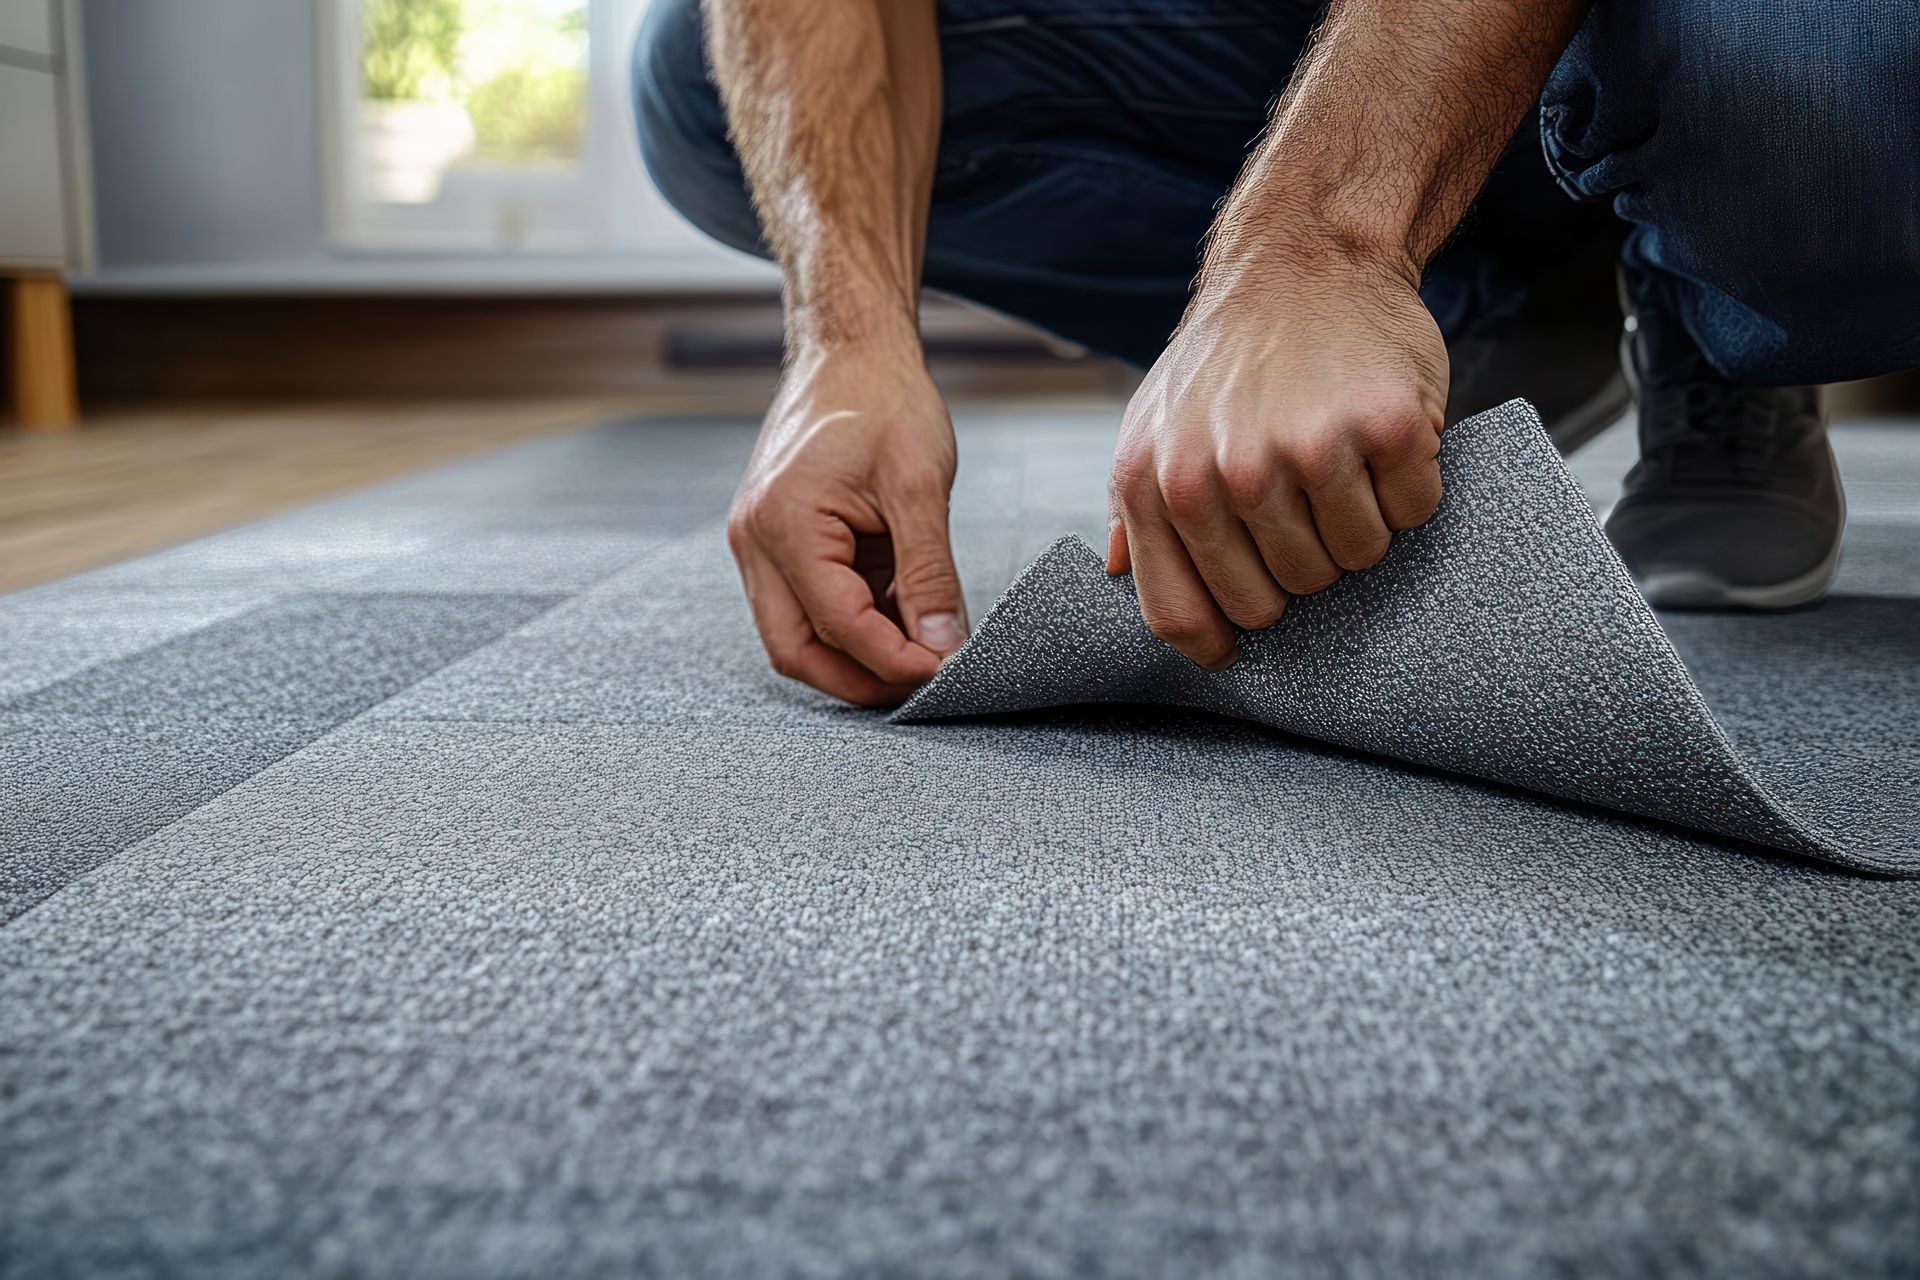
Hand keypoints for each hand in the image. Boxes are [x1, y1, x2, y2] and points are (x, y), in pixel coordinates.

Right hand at [728, 341, 967, 705]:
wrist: (849, 351)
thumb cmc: (883, 401)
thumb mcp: (920, 486)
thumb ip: (930, 575)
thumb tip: (945, 646)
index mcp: (785, 524)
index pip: (839, 625)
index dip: (895, 661)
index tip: (947, 671)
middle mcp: (755, 541)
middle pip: (796, 651)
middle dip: (861, 679)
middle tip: (926, 683)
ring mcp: (757, 545)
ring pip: (796, 636)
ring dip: (856, 652)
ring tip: (919, 646)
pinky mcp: (774, 544)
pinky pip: (805, 606)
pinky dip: (851, 623)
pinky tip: (899, 614)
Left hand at [1107, 253, 1447, 668]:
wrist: (1303, 257)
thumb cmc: (1227, 354)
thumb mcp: (1152, 422)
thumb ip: (1131, 506)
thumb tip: (1114, 575)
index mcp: (1157, 483)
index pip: (1183, 613)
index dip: (1220, 643)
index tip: (1246, 646)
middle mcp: (1225, 473)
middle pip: (1282, 598)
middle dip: (1302, 570)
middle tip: (1306, 508)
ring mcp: (1306, 450)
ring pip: (1354, 562)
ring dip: (1361, 530)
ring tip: (1343, 469)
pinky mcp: (1384, 426)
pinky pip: (1413, 513)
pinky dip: (1411, 491)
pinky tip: (1383, 444)